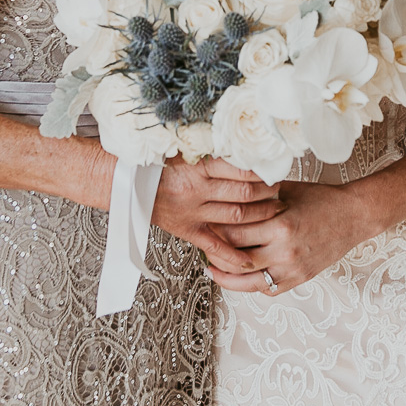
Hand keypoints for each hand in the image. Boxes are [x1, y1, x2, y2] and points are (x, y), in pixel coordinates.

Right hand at [151, 157, 281, 275]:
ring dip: (260, 214)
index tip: (273, 167)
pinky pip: (214, 246)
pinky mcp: (186, 229)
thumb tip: (240, 145)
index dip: (261, 170)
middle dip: (267, 192)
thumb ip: (208, 149)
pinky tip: (249, 260)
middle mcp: (196, 190)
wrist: (125, 181)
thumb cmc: (154, 162)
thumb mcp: (182, 148)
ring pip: (236, 216)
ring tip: (276, 209)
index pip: (240, 168)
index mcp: (196, 166)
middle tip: (280, 188)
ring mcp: (192, 212)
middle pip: (243, 193)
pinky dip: (232, 256)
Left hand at [205, 179, 370, 294]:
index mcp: (280, 224)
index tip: (203, 223)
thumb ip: (257, 193)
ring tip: (211, 268)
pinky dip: (249, 286)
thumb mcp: (286, 190)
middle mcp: (284, 251)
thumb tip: (226, 190)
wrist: (353, 216)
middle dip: (215, 252)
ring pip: (248, 281)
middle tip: (202, 244)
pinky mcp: (299, 279)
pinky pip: (267, 289)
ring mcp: (292, 268)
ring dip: (226, 276)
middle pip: (236, 258)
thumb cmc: (321, 199)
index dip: (214, 229)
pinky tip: (238, 277)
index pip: (234, 232)